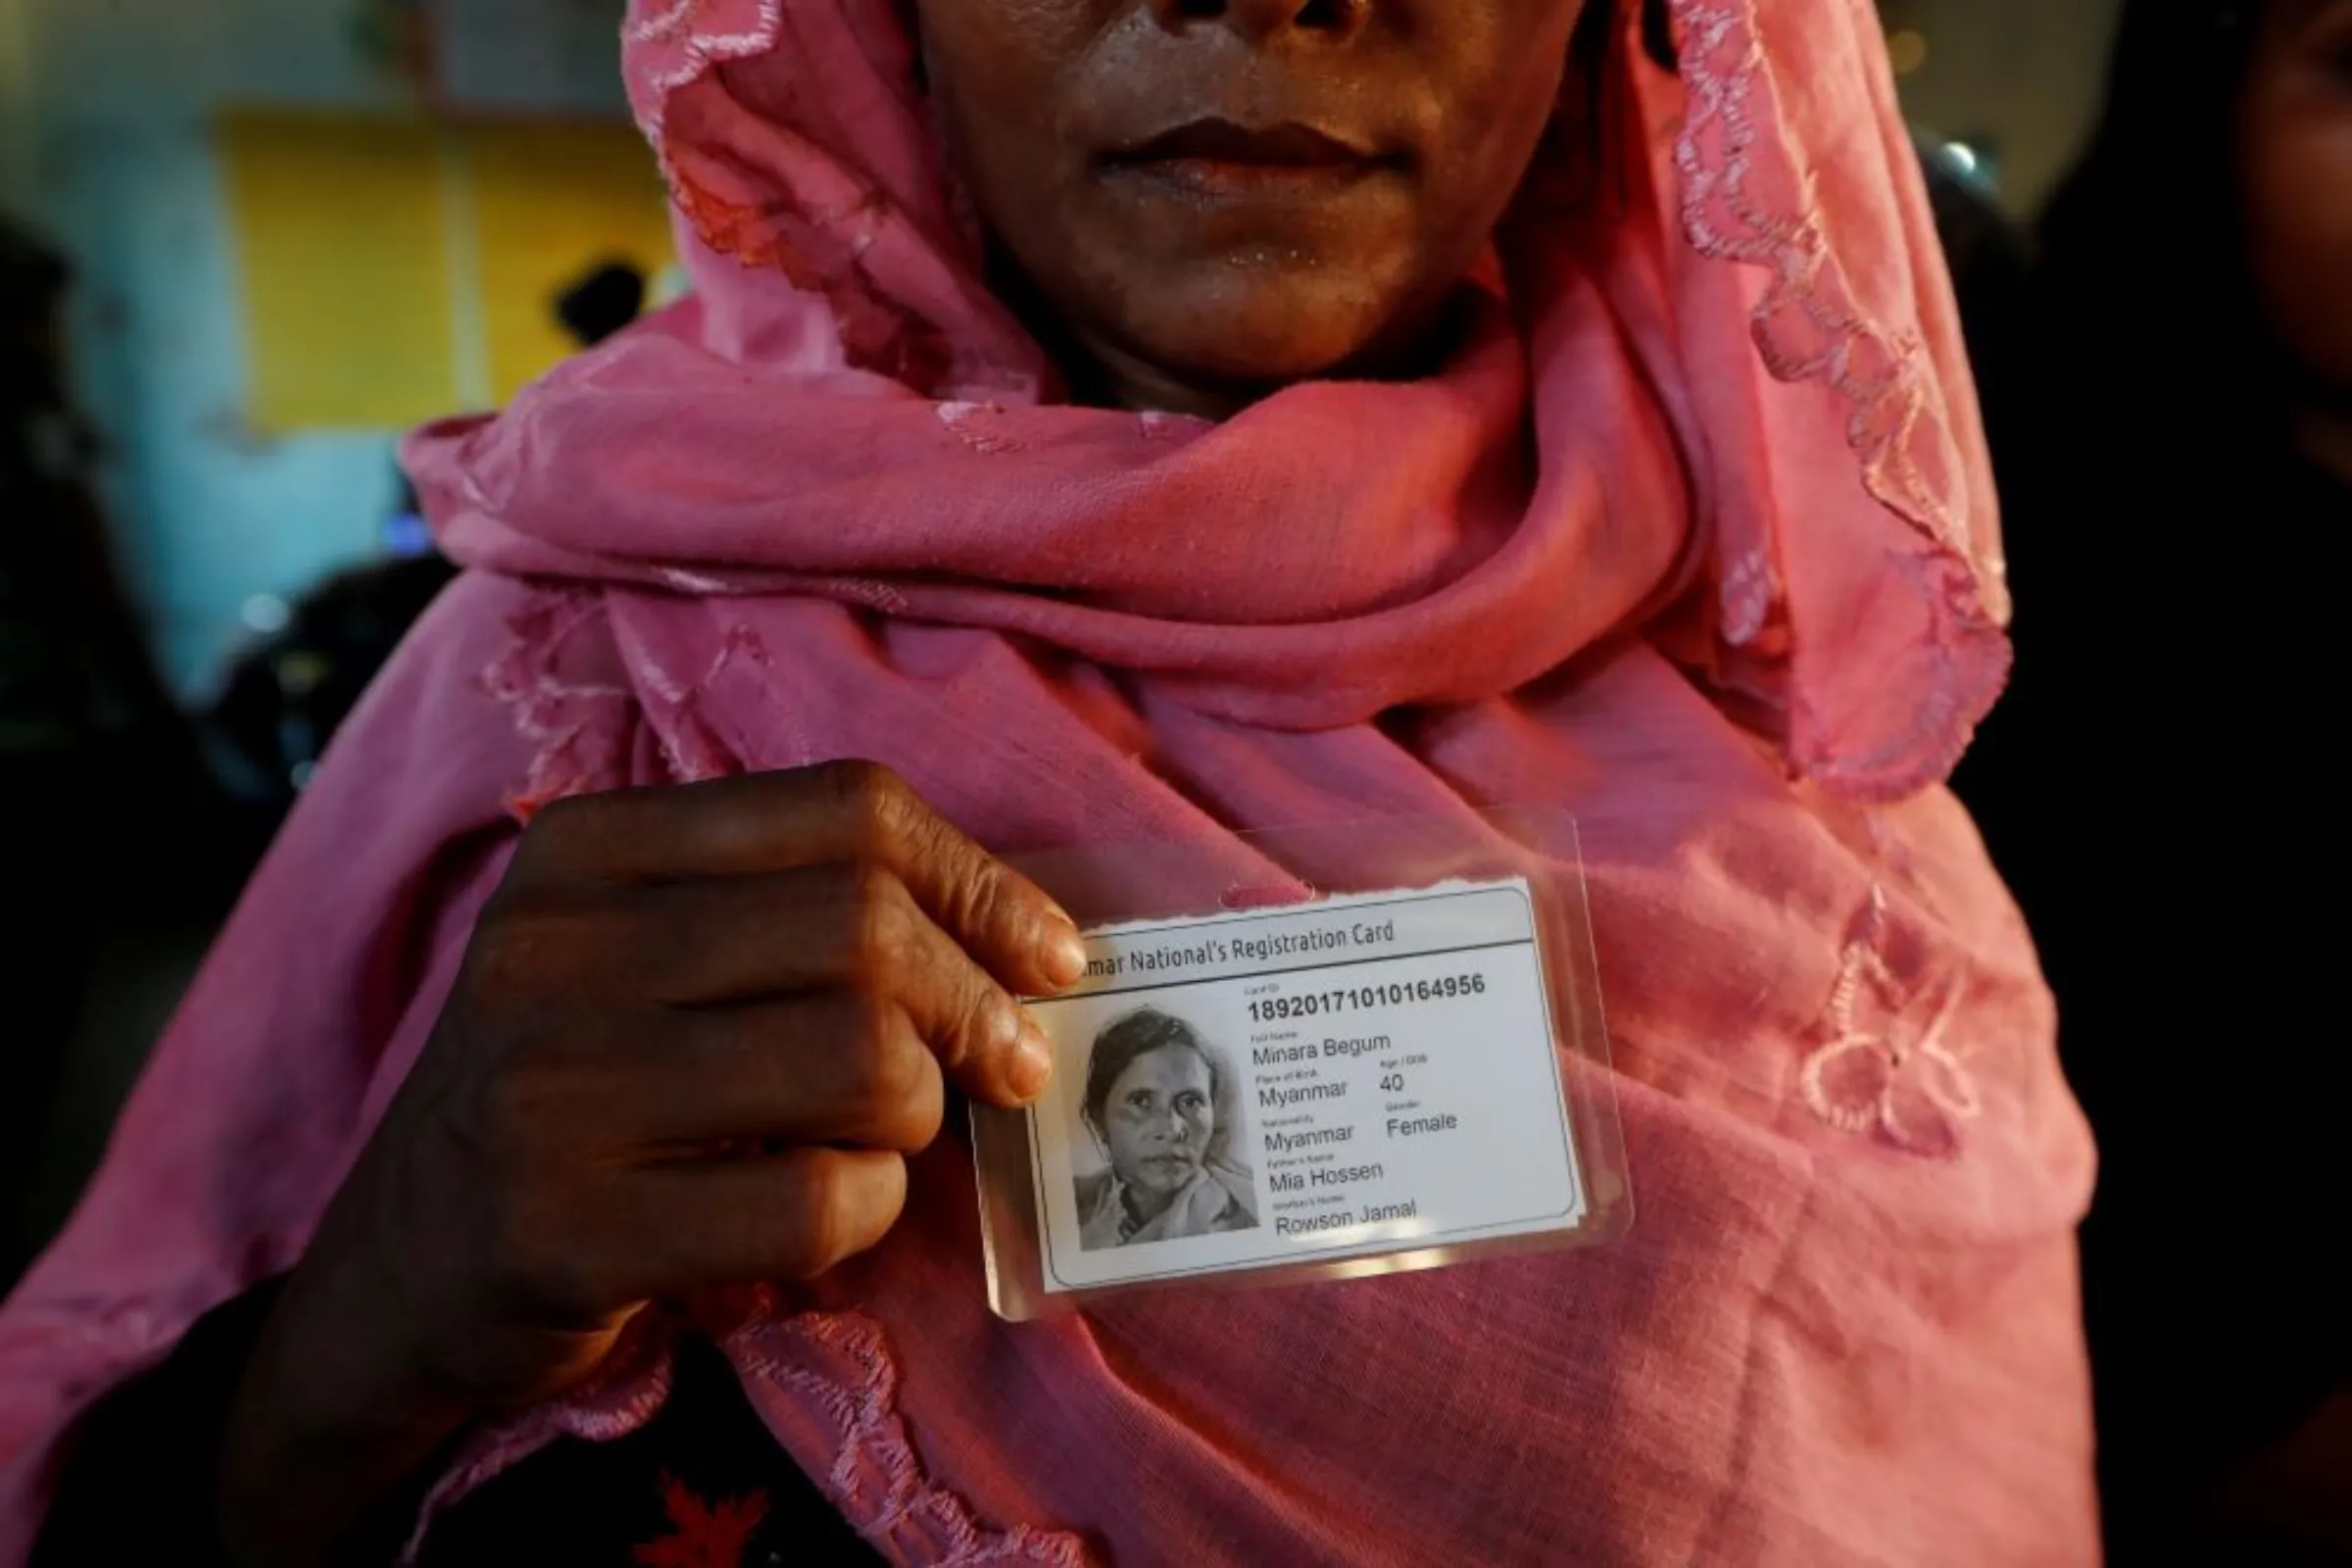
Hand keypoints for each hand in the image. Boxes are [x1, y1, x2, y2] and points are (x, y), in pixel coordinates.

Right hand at [221, 763, 1085, 1563]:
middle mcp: (555, 949)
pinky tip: (829, 1213)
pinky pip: (816, 1199)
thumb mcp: (638, 960)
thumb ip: (790, 915)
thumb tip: (1028, 938)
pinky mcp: (565, 1230)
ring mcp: (551, 1090)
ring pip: (859, 1060)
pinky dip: (868, 1211)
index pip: (848, 809)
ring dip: (918, 1113)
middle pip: (866, 928)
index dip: (981, 880)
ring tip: (887, 1140)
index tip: (1047, 957)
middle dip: (975, 1003)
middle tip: (1007, 1065)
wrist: (394, 1277)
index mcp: (585, 849)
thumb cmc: (570, 1100)